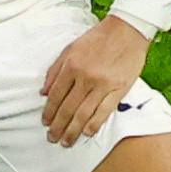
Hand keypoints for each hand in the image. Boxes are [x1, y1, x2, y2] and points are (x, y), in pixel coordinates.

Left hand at [40, 14, 150, 146]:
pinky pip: (104, 111)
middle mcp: (85, 77)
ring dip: (73, 130)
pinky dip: (94, 124)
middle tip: (52, 138)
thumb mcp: (70, 48)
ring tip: (66, 142)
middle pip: (67, 108)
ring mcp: (103, 84)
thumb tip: (43, 92)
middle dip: (58, 126)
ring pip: (83, 113)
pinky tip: (86, 133)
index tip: (45, 123)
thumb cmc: (98, 38)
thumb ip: (55, 70)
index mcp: (72, 65)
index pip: (56, 95)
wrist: (127, 30)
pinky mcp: (119, 89)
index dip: (49, 112)